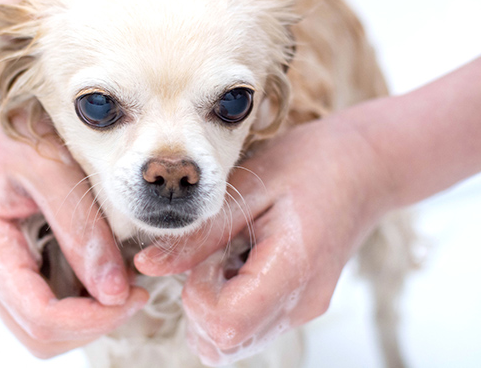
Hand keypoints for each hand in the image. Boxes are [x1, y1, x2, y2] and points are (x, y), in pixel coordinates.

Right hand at [0, 4, 147, 357]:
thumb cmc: (9, 121)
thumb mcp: (47, 168)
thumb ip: (80, 228)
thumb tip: (114, 290)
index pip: (40, 319)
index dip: (92, 320)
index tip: (133, 295)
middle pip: (40, 334)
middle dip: (92, 323)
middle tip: (135, 291)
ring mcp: (2, 263)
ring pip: (44, 322)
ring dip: (89, 312)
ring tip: (126, 276)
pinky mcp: (17, 253)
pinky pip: (49, 294)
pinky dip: (82, 293)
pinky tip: (106, 262)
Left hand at [135, 116, 389, 364]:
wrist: (365, 167)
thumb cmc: (309, 165)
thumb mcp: (248, 187)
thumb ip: (200, 234)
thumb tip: (146, 265)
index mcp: (291, 270)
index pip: (225, 326)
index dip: (196, 297)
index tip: (203, 256)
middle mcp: (301, 304)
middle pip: (227, 344)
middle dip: (198, 306)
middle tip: (212, 255)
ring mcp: (303, 310)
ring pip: (236, 343)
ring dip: (212, 308)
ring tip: (226, 255)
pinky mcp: (299, 306)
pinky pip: (251, 326)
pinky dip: (230, 304)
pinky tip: (239, 261)